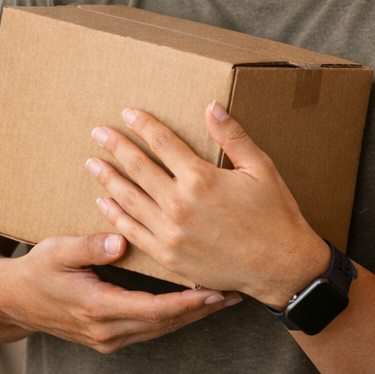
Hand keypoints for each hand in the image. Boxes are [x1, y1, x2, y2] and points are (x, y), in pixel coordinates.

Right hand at [0, 230, 239, 353]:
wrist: (11, 300)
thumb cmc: (36, 270)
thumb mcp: (56, 251)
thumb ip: (89, 246)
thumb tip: (121, 240)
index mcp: (97, 309)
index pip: (154, 310)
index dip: (187, 301)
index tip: (215, 290)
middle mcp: (106, 331)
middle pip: (166, 324)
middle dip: (201, 309)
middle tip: (235, 293)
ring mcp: (108, 339)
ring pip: (161, 330)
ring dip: (193, 315)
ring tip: (225, 298)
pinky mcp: (109, 338)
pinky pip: (151, 329)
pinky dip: (175, 317)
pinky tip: (196, 304)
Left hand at [86, 103, 329, 308]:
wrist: (281, 266)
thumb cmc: (275, 215)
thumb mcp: (261, 168)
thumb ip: (232, 136)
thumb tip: (212, 106)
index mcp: (201, 178)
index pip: (162, 143)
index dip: (143, 125)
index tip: (128, 113)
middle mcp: (180, 204)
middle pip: (138, 167)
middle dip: (116, 146)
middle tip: (99, 132)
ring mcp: (171, 232)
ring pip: (128, 199)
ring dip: (108, 178)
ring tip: (93, 163)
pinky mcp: (168, 256)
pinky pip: (133, 232)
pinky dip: (115, 215)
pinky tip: (104, 202)